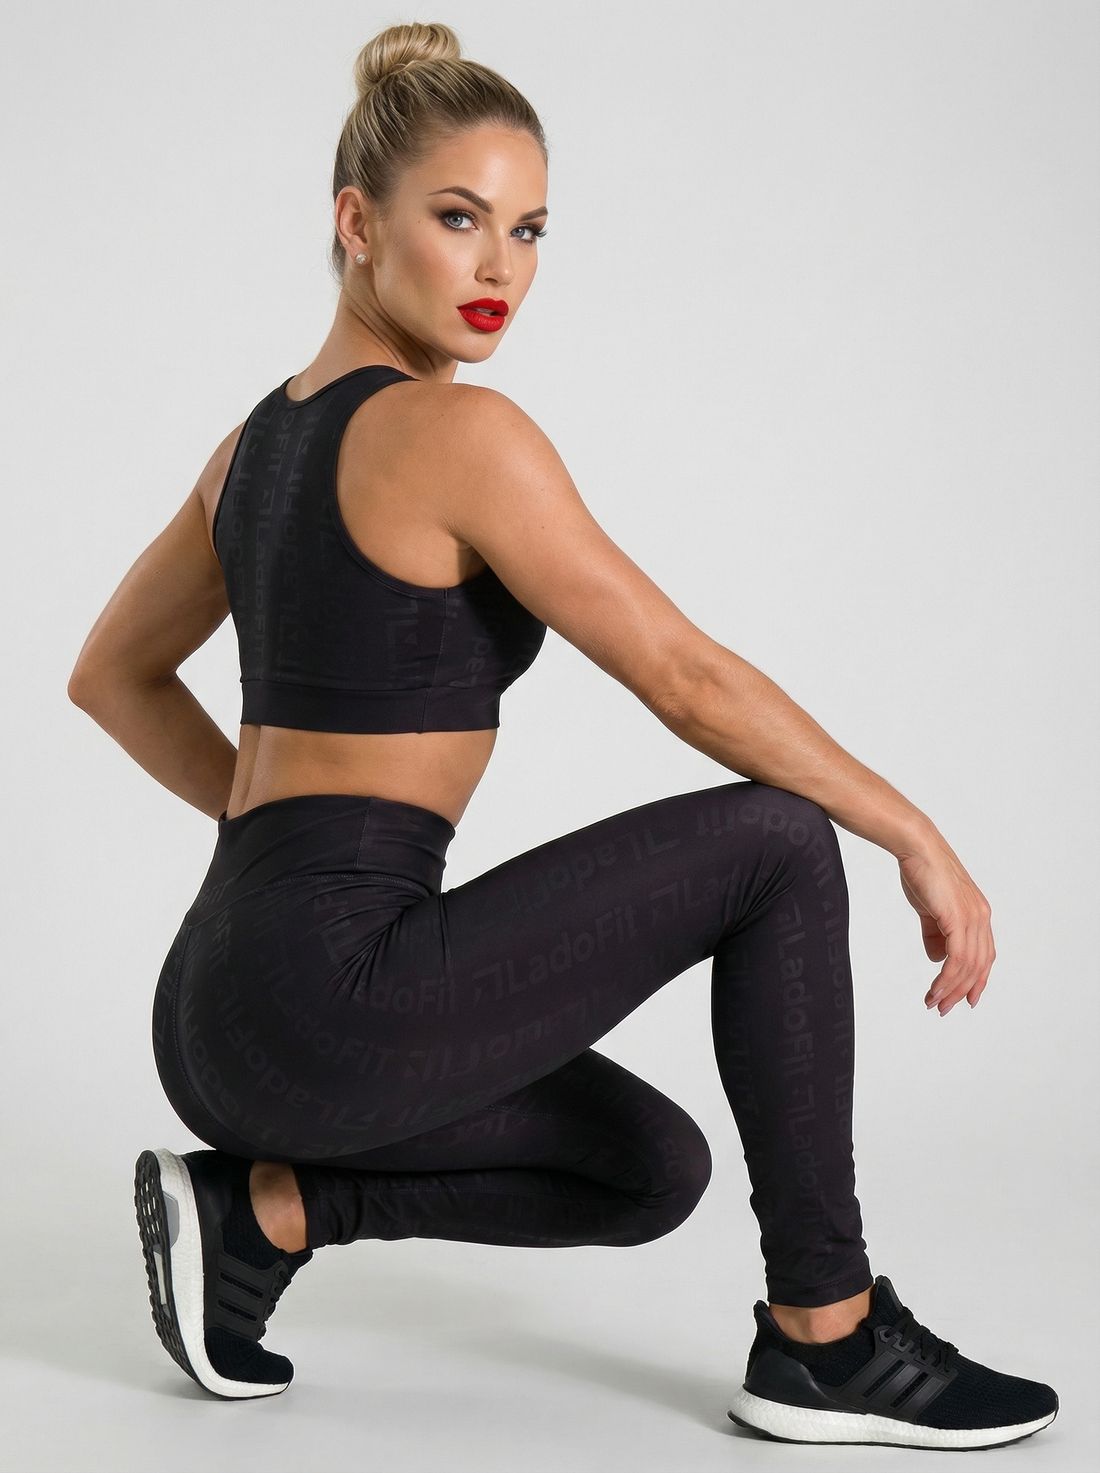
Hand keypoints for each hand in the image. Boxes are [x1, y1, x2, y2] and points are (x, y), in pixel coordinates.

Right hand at [897, 839, 994, 1014]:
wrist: (917, 848)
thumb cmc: (922, 871)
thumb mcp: (930, 908)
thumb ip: (935, 933)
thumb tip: (937, 957)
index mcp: (978, 914)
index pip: (984, 955)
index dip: (977, 980)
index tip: (965, 999)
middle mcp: (981, 918)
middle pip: (979, 966)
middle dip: (962, 991)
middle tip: (944, 1008)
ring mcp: (973, 918)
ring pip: (968, 966)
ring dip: (951, 989)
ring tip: (934, 1003)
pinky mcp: (959, 919)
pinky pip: (956, 959)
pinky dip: (946, 978)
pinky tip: (935, 989)